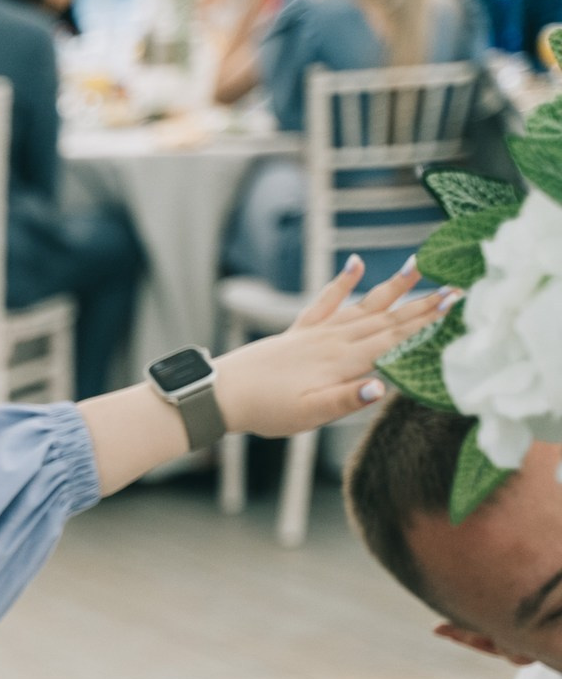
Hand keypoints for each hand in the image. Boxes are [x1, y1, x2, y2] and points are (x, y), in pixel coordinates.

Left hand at [217, 256, 456, 436]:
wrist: (222, 394)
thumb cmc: (266, 409)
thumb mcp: (309, 414)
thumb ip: (346, 400)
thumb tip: (382, 386)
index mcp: (343, 362)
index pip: (394, 340)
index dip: (427, 323)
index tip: (456, 305)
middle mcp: (334, 340)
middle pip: (387, 319)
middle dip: (423, 303)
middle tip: (457, 286)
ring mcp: (317, 332)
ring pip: (364, 305)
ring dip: (393, 287)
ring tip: (419, 264)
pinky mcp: (300, 330)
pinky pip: (326, 300)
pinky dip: (342, 282)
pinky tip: (356, 264)